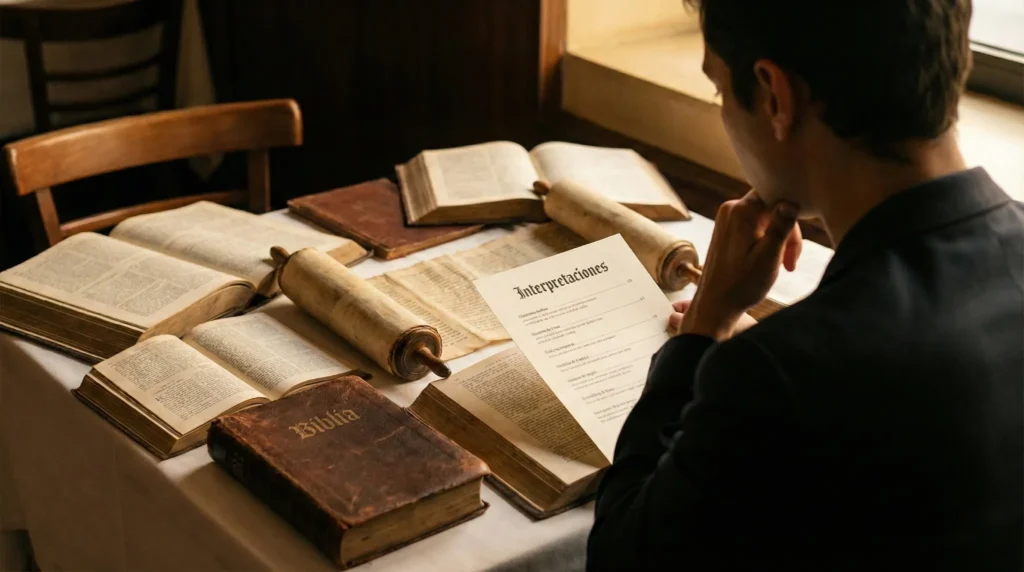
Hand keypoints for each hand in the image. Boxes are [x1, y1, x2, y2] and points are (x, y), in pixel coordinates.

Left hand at [678, 191, 800, 340]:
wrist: (715, 305)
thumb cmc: (741, 285)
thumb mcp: (769, 256)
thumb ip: (781, 227)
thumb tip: (791, 201)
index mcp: (741, 211)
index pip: (778, 197)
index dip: (791, 219)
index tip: (792, 248)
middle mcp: (731, 209)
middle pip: (772, 208)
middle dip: (786, 233)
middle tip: (789, 262)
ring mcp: (727, 220)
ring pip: (766, 219)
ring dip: (778, 240)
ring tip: (780, 266)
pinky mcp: (727, 231)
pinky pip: (755, 227)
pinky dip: (766, 242)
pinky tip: (767, 262)